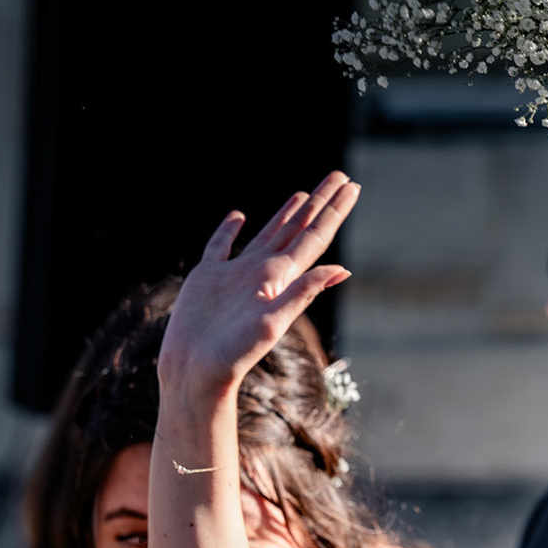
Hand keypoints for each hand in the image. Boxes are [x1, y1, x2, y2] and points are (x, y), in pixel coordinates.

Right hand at [157, 173, 359, 395]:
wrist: (195, 372)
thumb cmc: (233, 352)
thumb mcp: (273, 322)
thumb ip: (303, 292)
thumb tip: (342, 270)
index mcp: (281, 278)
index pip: (316, 236)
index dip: (334, 210)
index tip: (353, 185)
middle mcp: (264, 272)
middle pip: (299, 229)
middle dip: (320, 202)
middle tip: (341, 176)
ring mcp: (236, 274)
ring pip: (268, 233)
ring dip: (288, 213)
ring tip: (305, 194)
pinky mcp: (208, 278)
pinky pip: (220, 245)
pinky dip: (229, 230)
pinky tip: (239, 217)